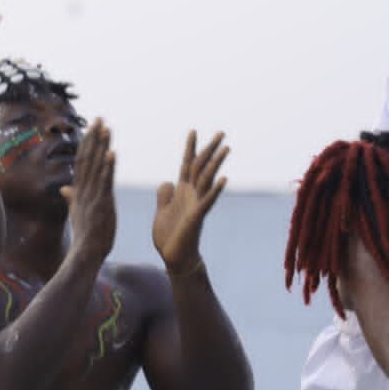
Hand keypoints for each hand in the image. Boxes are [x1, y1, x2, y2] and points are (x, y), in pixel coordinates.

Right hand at [63, 119, 116, 261]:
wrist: (85, 255)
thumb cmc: (85, 236)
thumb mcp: (77, 213)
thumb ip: (72, 198)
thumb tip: (65, 188)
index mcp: (79, 191)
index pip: (82, 162)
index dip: (87, 144)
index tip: (93, 127)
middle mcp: (83, 191)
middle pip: (87, 159)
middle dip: (94, 138)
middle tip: (99, 119)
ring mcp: (91, 197)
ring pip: (96, 167)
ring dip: (100, 147)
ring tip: (106, 128)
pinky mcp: (101, 204)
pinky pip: (105, 182)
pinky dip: (108, 167)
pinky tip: (112, 152)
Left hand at [153, 129, 228, 274]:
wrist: (174, 258)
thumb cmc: (169, 237)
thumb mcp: (162, 211)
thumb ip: (164, 196)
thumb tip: (167, 181)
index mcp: (181, 191)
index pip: (186, 164)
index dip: (190, 148)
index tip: (193, 131)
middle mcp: (191, 194)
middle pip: (202, 167)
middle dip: (210, 149)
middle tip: (222, 132)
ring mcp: (196, 204)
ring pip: (208, 179)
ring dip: (217, 164)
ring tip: (226, 148)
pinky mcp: (197, 217)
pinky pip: (208, 201)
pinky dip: (215, 189)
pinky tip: (224, 179)